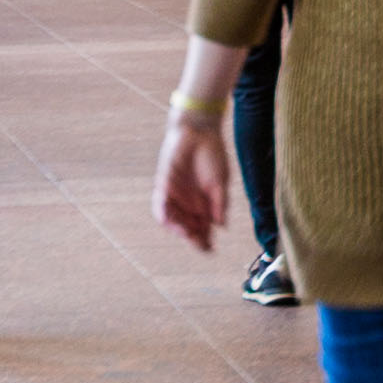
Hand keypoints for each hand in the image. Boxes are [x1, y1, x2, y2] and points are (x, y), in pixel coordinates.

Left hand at [152, 110, 229, 251]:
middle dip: (193, 238)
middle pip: (188, 228)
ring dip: (178, 228)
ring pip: (173, 220)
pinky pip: (160, 205)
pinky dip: (164, 213)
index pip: (203, 228)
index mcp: (205, 205)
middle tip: (199, 243)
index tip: (209, 249)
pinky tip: (169, 219)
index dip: (205, 240)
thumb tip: (221, 226)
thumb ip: (220, 203)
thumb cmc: (213, 156)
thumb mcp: (221, 182)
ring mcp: (176, 196)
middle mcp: (189, 204)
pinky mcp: (164, 186)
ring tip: (187, 233)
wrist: (199, 133)